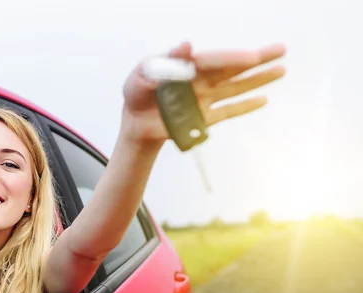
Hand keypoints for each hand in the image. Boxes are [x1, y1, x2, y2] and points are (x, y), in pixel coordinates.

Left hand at [120, 42, 285, 142]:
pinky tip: (263, 100)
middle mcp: (200, 80)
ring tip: (281, 70)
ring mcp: (205, 98)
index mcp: (186, 65)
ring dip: (258, 80)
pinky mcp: (204, 118)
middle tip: (281, 50)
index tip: (251, 57)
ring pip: (236, 87)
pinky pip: (228, 111)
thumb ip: (163, 63)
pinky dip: (245, 106)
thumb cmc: (137, 94)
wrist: (135, 122)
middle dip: (257, 59)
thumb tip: (185, 46)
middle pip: (232, 68)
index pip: (214, 60)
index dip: (233, 58)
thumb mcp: (141, 75)